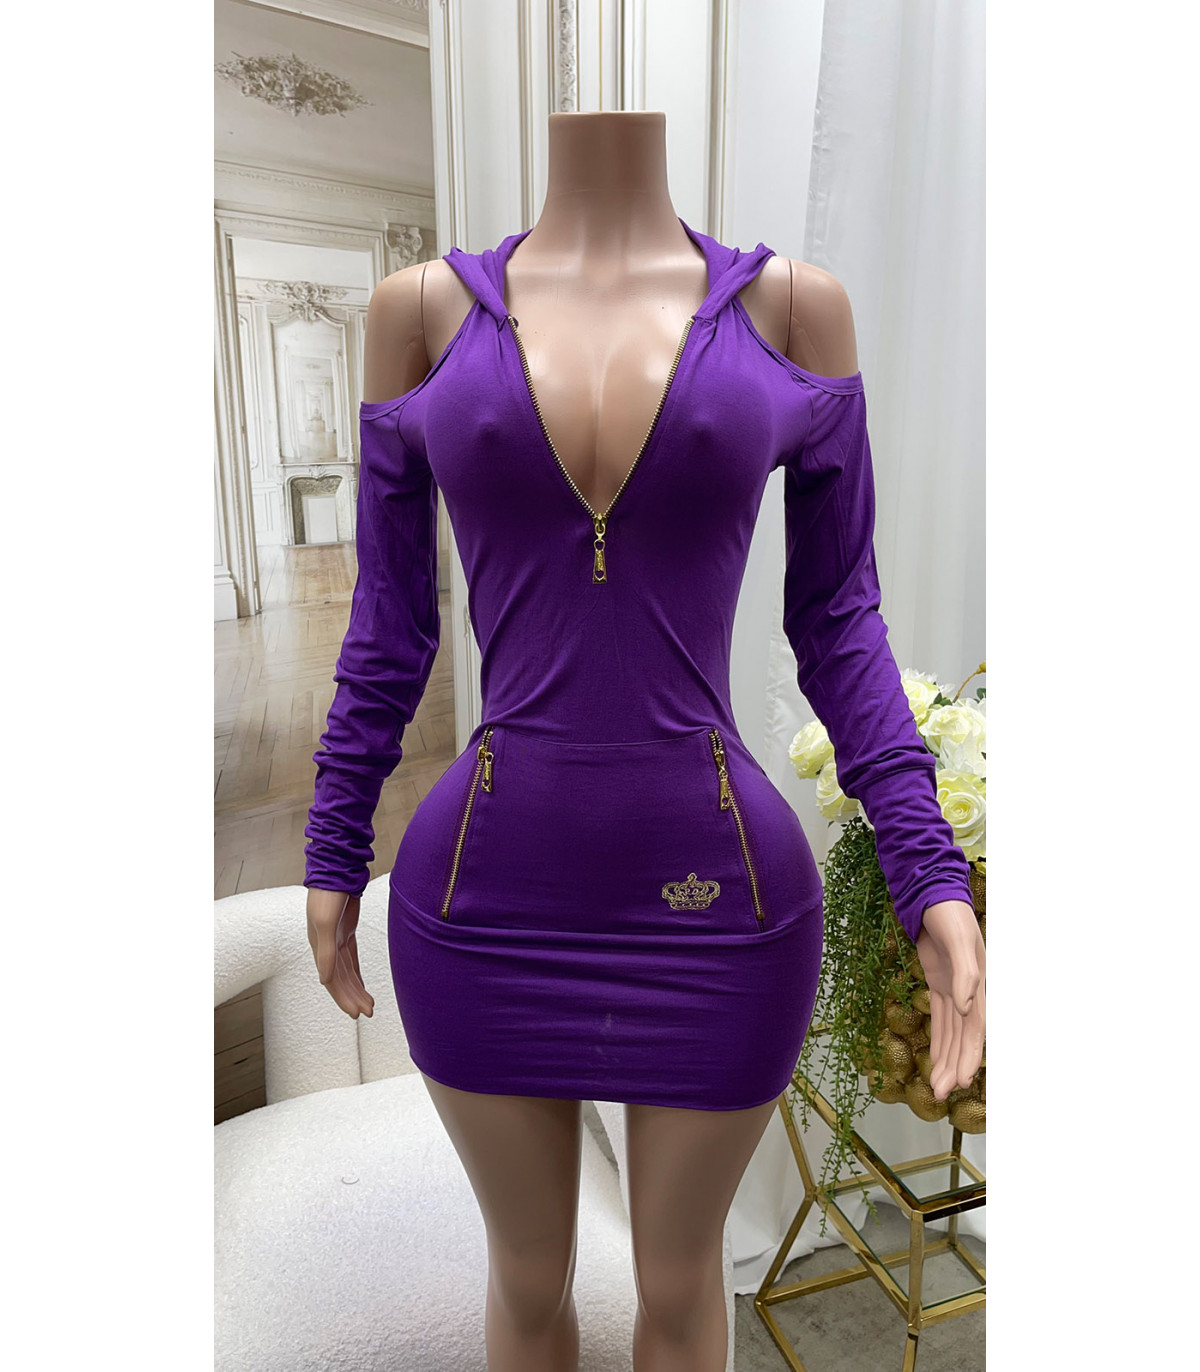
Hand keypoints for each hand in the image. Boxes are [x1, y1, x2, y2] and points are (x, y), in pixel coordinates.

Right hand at [306, 887, 374, 1018]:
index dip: (343, 997)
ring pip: (347, 971)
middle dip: (352, 997)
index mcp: (319, 947)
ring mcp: (336, 938)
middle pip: (340, 979)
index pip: (332, 980)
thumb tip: (324, 980)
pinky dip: (356, 972)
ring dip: (356, 988)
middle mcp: (326, 946)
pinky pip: (351, 958)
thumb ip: (325, 952)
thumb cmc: (328, 894)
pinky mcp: (346, 931)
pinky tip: (362, 984)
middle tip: (367, 1013)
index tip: (357, 1013)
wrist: (337, 869)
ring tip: (369, 1005)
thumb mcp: (325, 923)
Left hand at [914, 899, 984, 1101]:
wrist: (934, 896)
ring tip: (937, 1089)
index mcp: (979, 984)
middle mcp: (970, 992)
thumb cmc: (950, 915)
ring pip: (951, 1033)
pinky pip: (941, 1021)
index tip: (963, 1079)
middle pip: (963, 1037)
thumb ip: (965, 973)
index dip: (970, 1053)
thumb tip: (965, 1006)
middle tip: (942, 1093)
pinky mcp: (940, 986)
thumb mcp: (959, 939)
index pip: (975, 1027)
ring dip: (945, 1060)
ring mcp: (955, 990)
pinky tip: (937, 1063)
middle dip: (955, 1066)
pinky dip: (939, 1042)